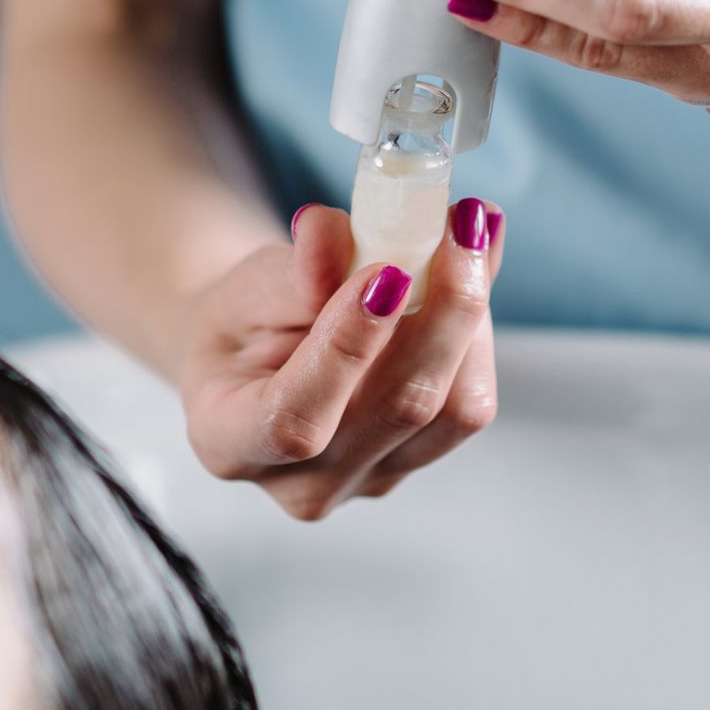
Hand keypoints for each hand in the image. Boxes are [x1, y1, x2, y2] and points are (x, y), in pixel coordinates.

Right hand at [175, 199, 505, 520]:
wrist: (255, 357)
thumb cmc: (243, 325)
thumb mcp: (247, 287)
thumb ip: (290, 270)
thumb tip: (331, 232)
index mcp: (230, 443)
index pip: (295, 420)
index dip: (348, 348)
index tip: (384, 273)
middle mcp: (305, 483)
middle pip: (399, 410)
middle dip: (441, 311)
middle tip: (461, 227)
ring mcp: (369, 480)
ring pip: (453, 409)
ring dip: (470, 316)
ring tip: (469, 235)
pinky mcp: (417, 460)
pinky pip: (469, 403)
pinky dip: (479, 331)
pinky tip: (473, 270)